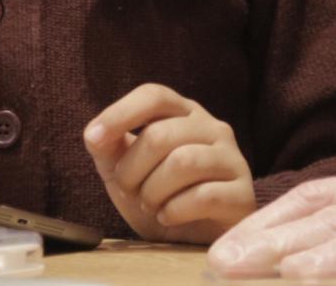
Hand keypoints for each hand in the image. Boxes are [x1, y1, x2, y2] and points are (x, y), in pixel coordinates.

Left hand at [84, 84, 254, 242]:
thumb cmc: (162, 197)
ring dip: (153, 192)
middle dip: (132, 170)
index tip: (92, 138)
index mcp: (184, 114)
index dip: (120, 113)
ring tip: (152, 205)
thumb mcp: (127, 173)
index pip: (155, 95)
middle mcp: (213, 128)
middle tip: (131, 190)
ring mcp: (232, 159)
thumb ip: (110, 150)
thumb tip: (94, 135)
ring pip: (183, 163)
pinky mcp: (243, 194)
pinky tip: (170, 217)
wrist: (195, 241)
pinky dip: (174, 212)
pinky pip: (203, 196)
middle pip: (160, 135)